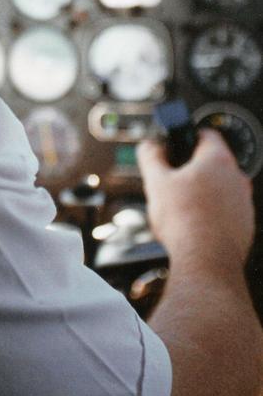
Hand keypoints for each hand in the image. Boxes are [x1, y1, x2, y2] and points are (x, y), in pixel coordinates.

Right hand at [137, 128, 254, 271]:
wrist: (205, 261)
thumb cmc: (185, 222)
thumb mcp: (155, 181)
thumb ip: (151, 156)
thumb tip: (150, 146)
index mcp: (217, 160)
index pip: (206, 133)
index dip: (187, 137)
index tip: (177, 146)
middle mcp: (237, 177)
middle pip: (212, 163)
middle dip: (192, 170)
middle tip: (173, 182)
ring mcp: (244, 202)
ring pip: (221, 188)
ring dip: (203, 193)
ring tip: (182, 208)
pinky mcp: (245, 225)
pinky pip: (227, 211)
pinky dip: (212, 214)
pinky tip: (194, 224)